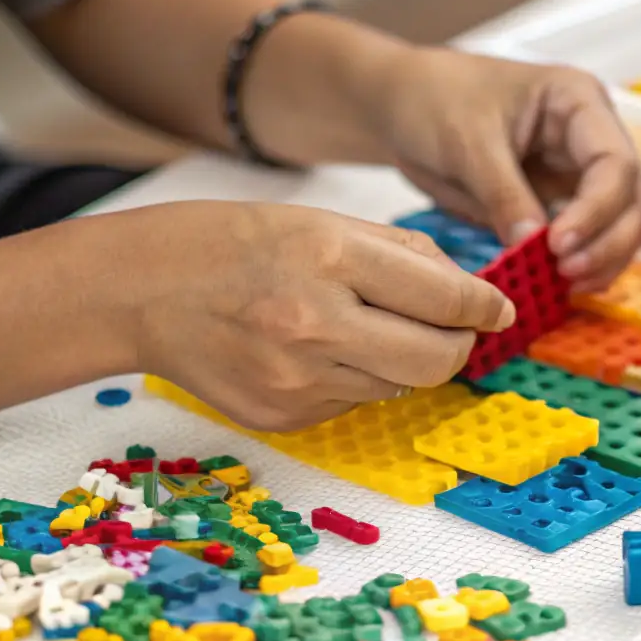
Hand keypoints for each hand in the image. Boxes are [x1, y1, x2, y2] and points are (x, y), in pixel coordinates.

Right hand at [134, 201, 513, 431]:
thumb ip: (405, 256)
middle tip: (452, 330)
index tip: (496, 308)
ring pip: (399, 386)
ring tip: (359, 326)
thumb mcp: (324, 223)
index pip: (445, 298)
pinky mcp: (283, 418)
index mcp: (330, 257)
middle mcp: (315, 324)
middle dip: (458, 346)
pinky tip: (315, 350)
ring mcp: (297, 380)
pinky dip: (356, 379)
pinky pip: (354, 404)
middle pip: (436, 360)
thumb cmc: (237, 245)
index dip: (483, 306)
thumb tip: (473, 298)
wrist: (144, 291)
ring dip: (402, 360)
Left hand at [376, 47, 640, 291]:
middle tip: (566, 274)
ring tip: (566, 287)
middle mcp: (590, 138)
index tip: (559, 245)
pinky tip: (559, 287)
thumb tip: (534, 246)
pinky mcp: (556, 203)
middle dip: (608, 241)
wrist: (404, 106)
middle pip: (629, 198)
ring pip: (618, 224)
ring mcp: (576, 172)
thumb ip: (503, 194)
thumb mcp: (467, 144)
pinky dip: (580, 265)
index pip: (614, 163)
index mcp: (578, 102)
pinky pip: (584, 239)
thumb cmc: (436, 100)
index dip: (596, 210)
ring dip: (602, 259)